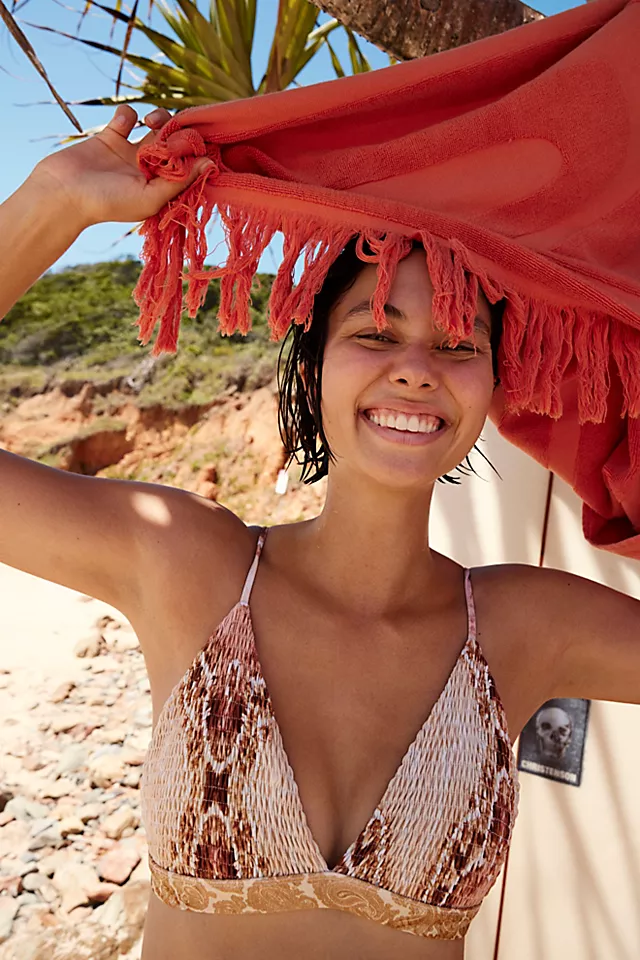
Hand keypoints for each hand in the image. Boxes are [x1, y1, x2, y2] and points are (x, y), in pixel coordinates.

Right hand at [26, 105, 211, 229]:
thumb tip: (209, 164)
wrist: (63, 193)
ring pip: (156, 126)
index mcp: (162, 187)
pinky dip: (130, 113)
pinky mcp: (110, 137)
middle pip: (176, 142)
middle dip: (179, 132)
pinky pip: (128, 117)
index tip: (196, 143)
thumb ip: (179, 181)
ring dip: (160, 118)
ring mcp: (130, 152)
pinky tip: (125, 122)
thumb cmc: (108, 203)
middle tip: (173, 132)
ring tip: (152, 123)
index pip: (188, 165)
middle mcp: (149, 170)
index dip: (194, 151)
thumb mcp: (150, 197)